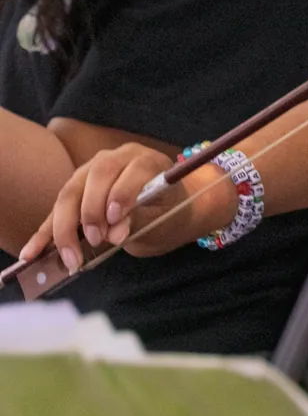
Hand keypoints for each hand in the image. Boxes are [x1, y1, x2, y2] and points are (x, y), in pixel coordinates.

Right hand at [19, 142, 227, 270]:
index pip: (132, 168)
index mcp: (146, 160)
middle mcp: (116, 159)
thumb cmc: (168, 211)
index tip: (116, 219)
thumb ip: (140, 219)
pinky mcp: (74, 192)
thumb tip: (115, 233)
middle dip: (91, 210)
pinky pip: (55, 211)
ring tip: (71, 256)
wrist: (165, 208)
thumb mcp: (164, 216)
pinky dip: (44, 234)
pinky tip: (31, 253)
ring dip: (65, 225)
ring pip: (69, 192)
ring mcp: (90, 172)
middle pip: (95, 176)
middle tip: (97, 240)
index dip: (122, 192)